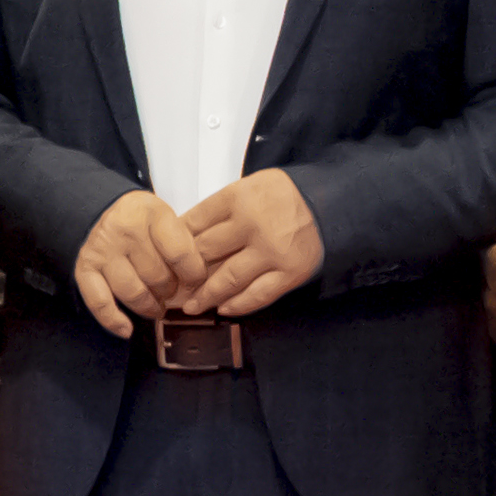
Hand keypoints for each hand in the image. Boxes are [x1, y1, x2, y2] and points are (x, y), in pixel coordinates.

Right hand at [73, 191, 213, 339]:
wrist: (99, 208)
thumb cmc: (140, 219)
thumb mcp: (167, 219)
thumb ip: (183, 245)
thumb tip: (199, 285)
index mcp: (151, 213)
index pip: (180, 255)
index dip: (194, 276)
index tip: (196, 282)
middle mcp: (124, 230)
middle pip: (157, 277)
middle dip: (170, 291)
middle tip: (172, 291)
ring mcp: (102, 250)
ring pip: (134, 293)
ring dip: (149, 307)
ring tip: (156, 307)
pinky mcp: (85, 267)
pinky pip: (100, 302)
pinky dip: (113, 321)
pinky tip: (126, 329)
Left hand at [180, 170, 325, 317]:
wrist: (332, 203)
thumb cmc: (286, 196)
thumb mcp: (250, 186)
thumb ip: (222, 208)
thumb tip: (185, 233)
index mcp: (238, 198)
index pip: (195, 221)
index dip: (175, 242)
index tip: (163, 256)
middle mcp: (252, 225)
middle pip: (206, 252)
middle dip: (184, 273)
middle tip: (169, 288)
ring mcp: (271, 251)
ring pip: (227, 278)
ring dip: (205, 296)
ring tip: (191, 307)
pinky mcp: (290, 272)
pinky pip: (257, 294)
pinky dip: (238, 304)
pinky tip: (223, 309)